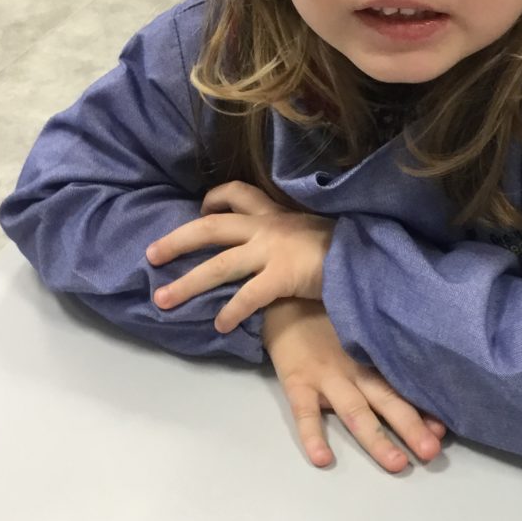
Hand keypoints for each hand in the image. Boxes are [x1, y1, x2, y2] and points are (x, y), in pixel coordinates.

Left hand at [147, 181, 332, 333]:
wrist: (370, 256)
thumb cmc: (347, 247)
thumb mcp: (316, 229)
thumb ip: (293, 235)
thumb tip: (284, 248)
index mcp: (276, 214)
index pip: (237, 194)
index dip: (213, 200)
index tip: (200, 208)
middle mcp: (267, 228)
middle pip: (210, 228)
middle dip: (177, 241)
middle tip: (151, 255)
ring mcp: (273, 251)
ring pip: (218, 265)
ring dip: (187, 284)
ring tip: (163, 300)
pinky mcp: (282, 276)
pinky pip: (247, 296)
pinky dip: (230, 312)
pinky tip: (220, 326)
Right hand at [264, 299, 445, 473]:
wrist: (284, 300)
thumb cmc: (328, 320)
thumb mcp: (358, 333)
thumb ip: (381, 357)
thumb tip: (420, 384)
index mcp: (372, 360)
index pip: (402, 387)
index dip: (424, 410)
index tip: (444, 432)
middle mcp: (355, 370)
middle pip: (387, 401)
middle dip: (411, 427)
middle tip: (431, 453)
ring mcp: (326, 377)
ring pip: (355, 412)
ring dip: (377, 439)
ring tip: (397, 463)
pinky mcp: (297, 382)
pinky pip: (304, 413)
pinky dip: (313, 436)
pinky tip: (323, 458)